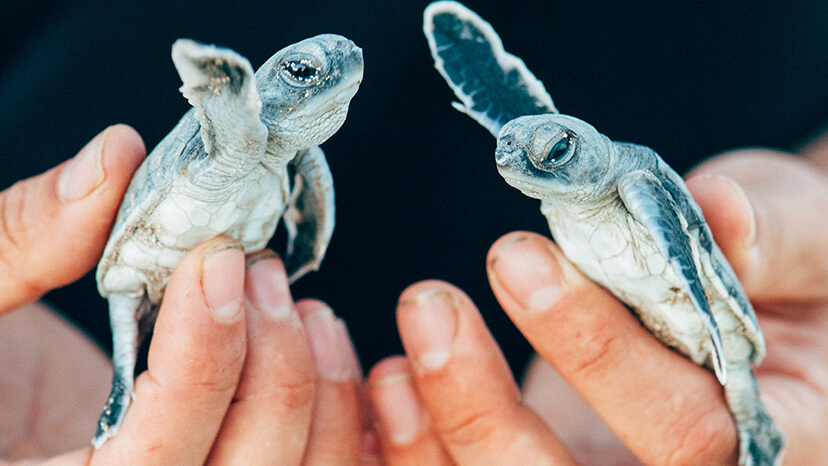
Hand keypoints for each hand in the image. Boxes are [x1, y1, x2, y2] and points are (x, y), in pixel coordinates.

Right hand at [0, 127, 368, 463]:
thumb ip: (18, 240)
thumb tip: (115, 161)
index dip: (201, 363)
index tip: (216, 262)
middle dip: (276, 374)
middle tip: (259, 272)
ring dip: (319, 397)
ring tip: (303, 307)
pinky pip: (297, 464)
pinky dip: (331, 416)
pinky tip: (315, 342)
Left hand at [366, 149, 827, 463]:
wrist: (767, 293)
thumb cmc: (793, 264)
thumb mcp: (807, 230)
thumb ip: (771, 234)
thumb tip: (719, 216)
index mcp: (782, 433)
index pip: (692, 425)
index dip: (600, 352)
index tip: (521, 257)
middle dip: (488, 409)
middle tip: (430, 305)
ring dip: (445, 429)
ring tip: (403, 340)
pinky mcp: (566, 460)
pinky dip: (425, 447)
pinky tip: (390, 385)